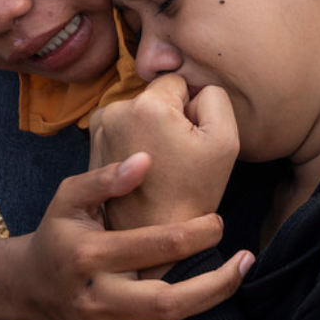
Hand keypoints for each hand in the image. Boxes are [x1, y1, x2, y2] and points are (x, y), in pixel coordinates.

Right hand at [18, 153, 251, 319]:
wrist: (25, 285)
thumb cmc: (58, 233)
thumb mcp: (69, 196)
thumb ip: (106, 177)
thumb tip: (145, 160)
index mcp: (90, 255)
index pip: (157, 245)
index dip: (197, 233)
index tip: (220, 223)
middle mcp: (94, 301)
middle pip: (162, 304)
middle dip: (213, 287)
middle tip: (246, 264)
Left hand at [93, 74, 239, 231]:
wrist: (153, 237)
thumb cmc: (193, 192)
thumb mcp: (225, 139)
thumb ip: (214, 97)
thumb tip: (194, 91)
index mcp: (147, 103)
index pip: (179, 81)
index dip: (192, 110)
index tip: (189, 142)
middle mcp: (116, 109)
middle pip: (158, 97)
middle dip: (170, 119)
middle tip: (176, 158)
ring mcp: (99, 128)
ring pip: (142, 113)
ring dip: (152, 132)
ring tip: (160, 167)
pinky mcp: (93, 145)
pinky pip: (126, 130)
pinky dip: (136, 144)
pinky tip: (144, 172)